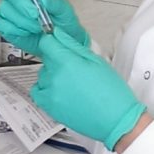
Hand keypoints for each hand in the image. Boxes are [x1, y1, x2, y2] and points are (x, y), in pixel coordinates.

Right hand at [0, 0, 87, 55]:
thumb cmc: (63, 23)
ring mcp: (12, 10)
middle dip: (22, 4)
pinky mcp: (6, 25)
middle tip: (35, 14)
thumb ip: (55, 3)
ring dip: (21, 20)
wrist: (60, 42)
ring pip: (4, 9)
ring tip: (35, 27)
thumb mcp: (65, 10)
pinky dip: (12, 29)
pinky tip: (24, 31)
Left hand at [31, 27, 146, 150]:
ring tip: (72, 82)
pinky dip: (45, 88)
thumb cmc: (112, 91)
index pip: (46, 43)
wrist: (115, 119)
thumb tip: (58, 34)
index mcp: (67, 63)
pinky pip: (38, 92)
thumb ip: (74, 46)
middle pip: (46, 59)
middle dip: (58, 58)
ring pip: (42, 75)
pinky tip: (61, 90)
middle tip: (76, 67)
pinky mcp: (48, 108)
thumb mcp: (97, 61)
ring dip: (53, 74)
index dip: (53, 40)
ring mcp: (49, 94)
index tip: (59, 42)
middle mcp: (54, 78)